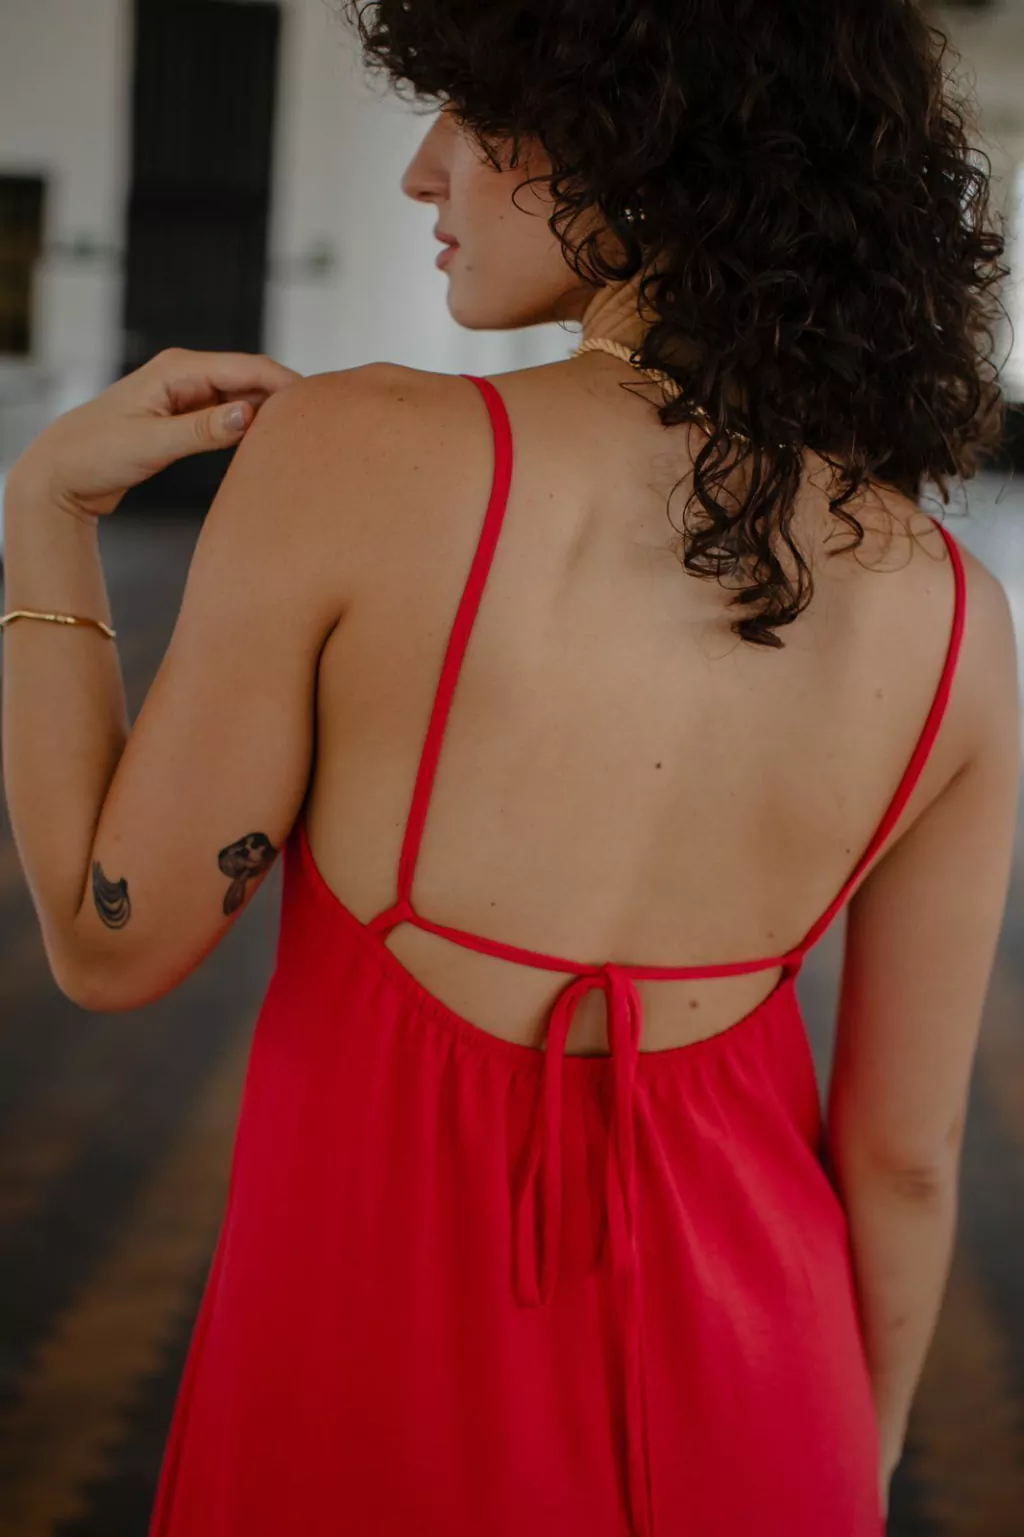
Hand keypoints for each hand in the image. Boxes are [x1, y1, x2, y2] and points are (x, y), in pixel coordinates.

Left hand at [9, 347, 303, 520]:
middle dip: (285, 398)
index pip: (249, 367)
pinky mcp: (186, 418)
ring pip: (244, 398)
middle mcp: (186, 375)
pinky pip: (230, 418)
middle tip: (324, 426)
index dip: (288, 384)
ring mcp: (187, 396)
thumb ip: (202, 431)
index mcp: (179, 369)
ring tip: (305, 437)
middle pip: (252, 379)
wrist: (62, 474)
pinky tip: (270, 446)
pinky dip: (250, 429)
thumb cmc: (96, 454)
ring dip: (270, 415)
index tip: (322, 406)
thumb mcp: (151, 444)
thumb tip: (250, 415)